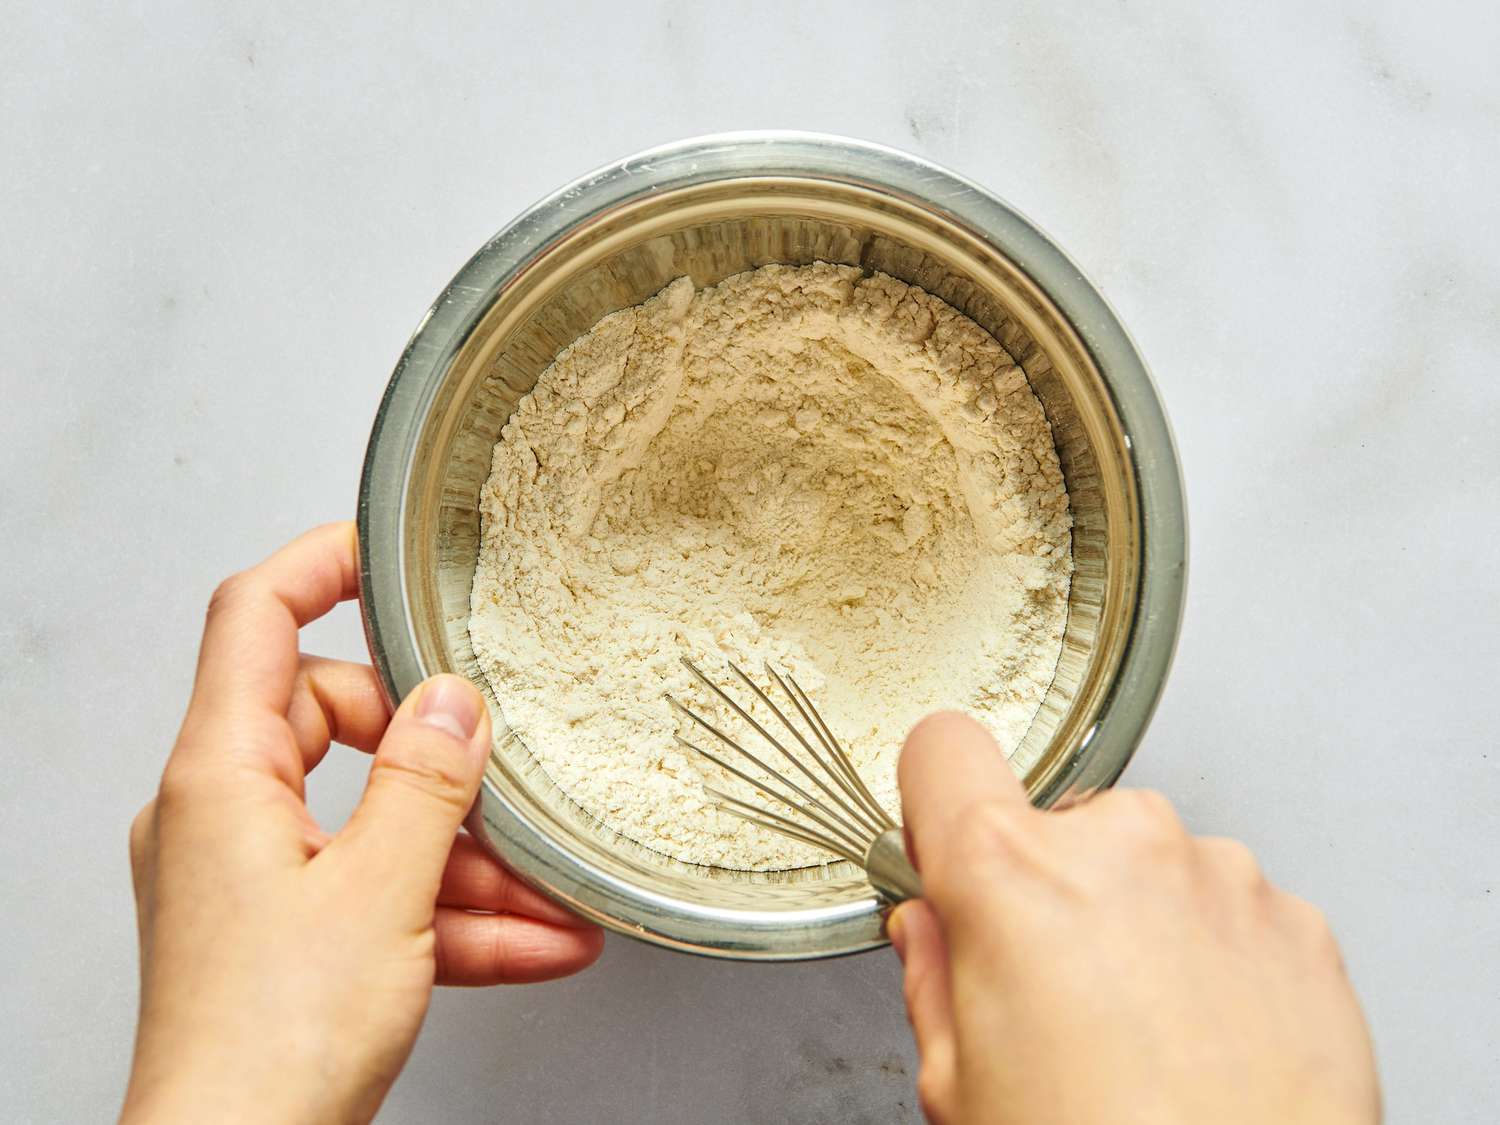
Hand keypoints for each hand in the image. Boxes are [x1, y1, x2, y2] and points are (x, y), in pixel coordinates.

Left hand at [122, 523, 603, 1124]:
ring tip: (552, 894)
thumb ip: (426, 784)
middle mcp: (227, 814)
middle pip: (337, 720)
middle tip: (505, 776)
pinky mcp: (287, 933)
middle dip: (439, 757)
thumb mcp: (381, 894)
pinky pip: (382, 892)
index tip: (389, 552)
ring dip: (469, 856)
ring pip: (374, 820)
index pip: (258, 618)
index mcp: (223, 776)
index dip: (322, 564)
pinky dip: (454, 913)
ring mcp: (256, 875)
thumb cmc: (268, 1046)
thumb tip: (456, 703)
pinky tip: (535, 942)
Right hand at [890, 713, 1379, 1124]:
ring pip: (1147, 863)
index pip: (944, 749)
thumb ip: (932, 978)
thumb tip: (930, 932)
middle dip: (1049, 890)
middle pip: (1054, 824)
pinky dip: (1213, 954)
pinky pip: (1227, 905)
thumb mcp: (960, 1086)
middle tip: (1058, 996)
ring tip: (1146, 1030)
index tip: (946, 837)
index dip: (935, 797)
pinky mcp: (1295, 918)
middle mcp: (1118, 843)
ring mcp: (1217, 873)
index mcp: (1010, 873)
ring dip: (1138, 919)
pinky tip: (1205, 1038)